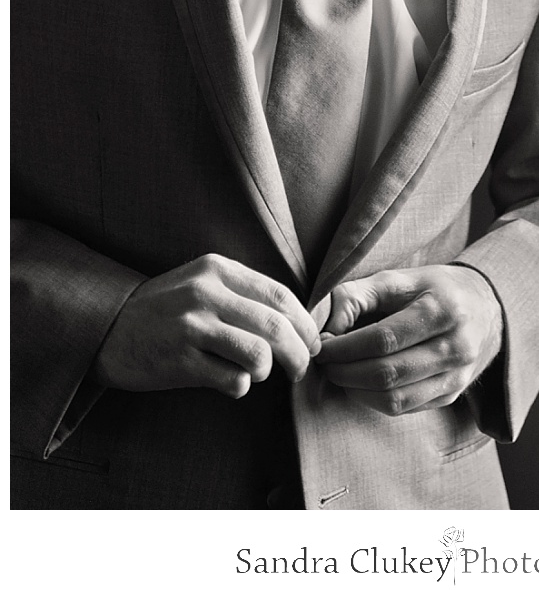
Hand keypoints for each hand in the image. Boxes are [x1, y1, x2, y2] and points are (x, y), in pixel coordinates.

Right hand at [92, 253, 318, 398]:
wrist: (105, 330)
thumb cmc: (164, 310)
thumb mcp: (200, 283)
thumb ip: (241, 293)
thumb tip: (295, 321)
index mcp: (217, 269)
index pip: (280, 296)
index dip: (305, 324)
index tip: (312, 342)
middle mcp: (206, 293)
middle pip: (276, 326)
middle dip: (300, 354)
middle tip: (301, 369)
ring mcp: (192, 327)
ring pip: (260, 355)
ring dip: (268, 372)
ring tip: (257, 374)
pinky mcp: (180, 361)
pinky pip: (233, 380)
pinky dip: (240, 387)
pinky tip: (230, 382)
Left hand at [316, 265, 502, 415]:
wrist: (486, 307)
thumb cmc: (435, 288)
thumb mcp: (400, 278)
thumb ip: (358, 295)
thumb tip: (326, 328)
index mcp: (444, 309)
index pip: (384, 339)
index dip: (346, 347)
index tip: (323, 345)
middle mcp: (456, 347)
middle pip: (388, 374)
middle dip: (345, 372)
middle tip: (324, 363)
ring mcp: (457, 376)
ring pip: (395, 400)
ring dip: (356, 391)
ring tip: (338, 374)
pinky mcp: (452, 395)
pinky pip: (405, 409)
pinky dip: (373, 400)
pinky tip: (360, 384)